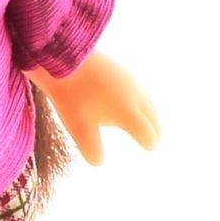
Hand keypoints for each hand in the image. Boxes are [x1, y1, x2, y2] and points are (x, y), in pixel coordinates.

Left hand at [31, 52, 159, 165]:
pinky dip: (142, 101)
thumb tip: (98, 162)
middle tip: (154, 139)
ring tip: (148, 123)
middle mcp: (135, 96)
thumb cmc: (71, 94)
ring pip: (148, 102)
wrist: (65, 57)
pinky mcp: (123, 72)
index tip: (150, 147)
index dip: (149, 141)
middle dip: (154, 129)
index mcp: (127, 111)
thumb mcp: (77, 125)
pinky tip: (132, 102)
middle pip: (152, 117)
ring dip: (150, 114)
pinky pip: (140, 91)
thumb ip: (90, 146)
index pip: (147, 132)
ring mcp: (131, 81)